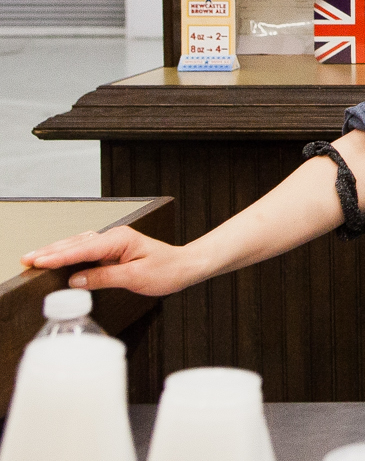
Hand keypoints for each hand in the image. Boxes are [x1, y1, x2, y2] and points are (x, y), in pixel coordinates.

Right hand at [22, 227, 202, 297]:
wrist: (185, 266)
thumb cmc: (167, 270)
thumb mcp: (136, 278)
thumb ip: (104, 278)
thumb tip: (76, 280)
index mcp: (120, 240)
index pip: (83, 248)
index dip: (58, 256)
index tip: (39, 261)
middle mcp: (114, 237)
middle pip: (76, 243)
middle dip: (49, 251)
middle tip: (27, 260)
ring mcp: (113, 242)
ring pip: (78, 244)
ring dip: (56, 250)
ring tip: (34, 258)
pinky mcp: (113, 249)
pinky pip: (85, 248)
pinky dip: (69, 252)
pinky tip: (57, 256)